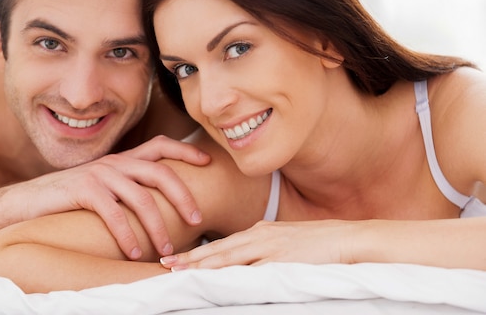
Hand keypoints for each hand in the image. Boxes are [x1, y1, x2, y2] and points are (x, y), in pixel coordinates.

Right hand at [14, 135, 209, 259]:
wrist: (28, 200)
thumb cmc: (72, 198)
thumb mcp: (104, 186)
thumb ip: (128, 188)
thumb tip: (158, 208)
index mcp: (123, 159)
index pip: (160, 145)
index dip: (185, 151)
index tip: (208, 161)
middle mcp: (115, 162)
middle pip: (160, 172)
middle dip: (183, 196)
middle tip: (198, 221)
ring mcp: (99, 174)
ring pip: (141, 198)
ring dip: (158, 226)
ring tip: (166, 249)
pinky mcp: (83, 189)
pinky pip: (113, 213)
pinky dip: (127, 234)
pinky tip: (134, 252)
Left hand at [159, 219, 353, 269]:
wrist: (347, 239)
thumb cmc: (318, 242)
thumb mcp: (285, 241)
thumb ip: (264, 249)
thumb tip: (245, 263)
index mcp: (260, 231)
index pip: (222, 244)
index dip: (197, 253)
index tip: (176, 259)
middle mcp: (260, 236)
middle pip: (218, 250)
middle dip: (191, 259)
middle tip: (166, 265)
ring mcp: (270, 247)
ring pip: (229, 258)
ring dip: (203, 267)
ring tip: (181, 273)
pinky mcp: (282, 260)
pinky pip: (251, 270)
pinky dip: (231, 275)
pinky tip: (216, 282)